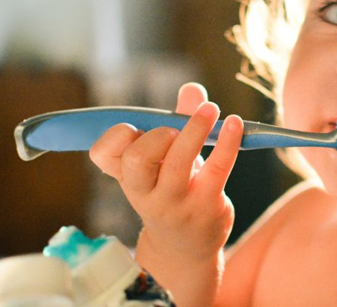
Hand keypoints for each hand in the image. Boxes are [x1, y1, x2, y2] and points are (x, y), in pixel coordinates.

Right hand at [89, 82, 242, 305]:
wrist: (186, 249)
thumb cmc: (172, 193)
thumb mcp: (164, 162)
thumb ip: (176, 122)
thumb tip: (192, 88)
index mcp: (126, 178)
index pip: (102, 154)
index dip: (116, 135)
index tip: (136, 129)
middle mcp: (145, 193)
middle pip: (137, 158)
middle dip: (157, 134)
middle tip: (175, 130)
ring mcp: (175, 202)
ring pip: (177, 161)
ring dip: (195, 128)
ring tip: (210, 110)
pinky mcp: (206, 205)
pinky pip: (218, 167)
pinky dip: (227, 140)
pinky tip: (234, 123)